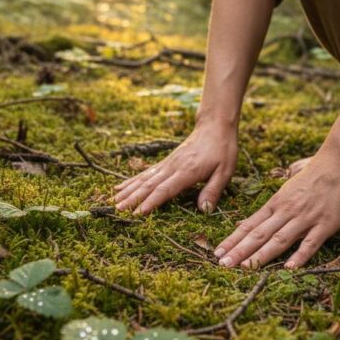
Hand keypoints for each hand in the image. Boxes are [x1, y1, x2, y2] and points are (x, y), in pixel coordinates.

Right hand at [113, 119, 237, 214]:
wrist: (214, 126)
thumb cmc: (222, 150)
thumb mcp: (225, 171)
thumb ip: (213, 190)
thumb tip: (204, 210)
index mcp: (188, 171)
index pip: (166, 189)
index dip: (151, 202)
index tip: (137, 213)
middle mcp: (173, 167)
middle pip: (149, 184)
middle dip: (133, 198)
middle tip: (118, 210)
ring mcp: (167, 163)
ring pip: (144, 178)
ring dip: (128, 190)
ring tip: (114, 201)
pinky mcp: (166, 162)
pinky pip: (146, 173)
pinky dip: (132, 180)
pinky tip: (120, 187)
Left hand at [213, 148, 339, 269]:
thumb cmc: (315, 174)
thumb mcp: (287, 189)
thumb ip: (270, 207)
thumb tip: (246, 222)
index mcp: (277, 202)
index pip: (250, 225)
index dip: (233, 239)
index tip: (217, 252)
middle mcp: (287, 211)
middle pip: (259, 234)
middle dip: (240, 250)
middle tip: (222, 264)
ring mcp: (306, 218)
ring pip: (279, 240)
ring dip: (261, 255)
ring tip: (245, 268)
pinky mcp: (326, 224)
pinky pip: (311, 243)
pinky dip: (299, 256)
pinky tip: (289, 269)